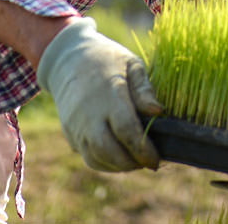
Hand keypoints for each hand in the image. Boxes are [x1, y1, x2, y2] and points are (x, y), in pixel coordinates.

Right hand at [36, 17, 162, 171]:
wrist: (69, 61)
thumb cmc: (108, 61)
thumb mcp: (131, 64)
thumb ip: (144, 88)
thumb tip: (158, 111)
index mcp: (108, 93)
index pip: (125, 129)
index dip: (142, 149)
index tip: (157, 159)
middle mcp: (88, 113)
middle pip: (107, 149)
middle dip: (131, 163)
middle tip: (150, 163)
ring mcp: (76, 125)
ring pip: (96, 158)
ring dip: (119, 166)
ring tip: (138, 161)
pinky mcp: (70, 134)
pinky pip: (88, 157)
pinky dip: (106, 164)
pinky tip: (122, 159)